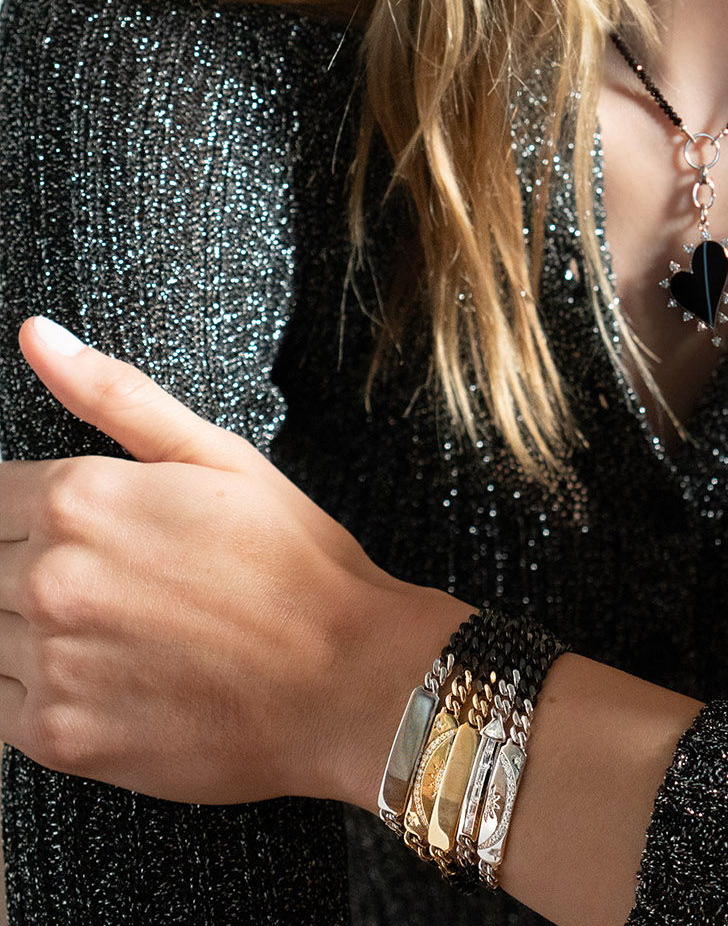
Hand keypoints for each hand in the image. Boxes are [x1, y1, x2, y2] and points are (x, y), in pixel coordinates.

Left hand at [0, 315, 469, 808]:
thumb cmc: (297, 564)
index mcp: (79, 496)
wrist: (350, 678)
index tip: (94, 541)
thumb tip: (37, 335)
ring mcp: (50, 659)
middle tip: (129, 593)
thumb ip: (115, 395)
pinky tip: (117, 678)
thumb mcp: (221, 457)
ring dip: (36, 634)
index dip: (34, 515)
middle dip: (37, 573)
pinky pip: (2, 706)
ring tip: (129, 636)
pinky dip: (45, 693)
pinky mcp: (57, 737)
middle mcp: (49, 576)